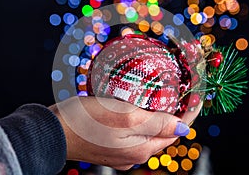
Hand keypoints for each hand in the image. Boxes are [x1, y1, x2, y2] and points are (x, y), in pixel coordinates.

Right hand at [49, 96, 199, 169]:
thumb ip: (156, 124)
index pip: (175, 131)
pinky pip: (133, 133)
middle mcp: (134, 154)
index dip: (187, 114)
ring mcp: (121, 152)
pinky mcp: (110, 146)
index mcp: (141, 148)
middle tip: (178, 94)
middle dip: (174, 115)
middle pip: (163, 134)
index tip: (195, 97)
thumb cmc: (85, 122)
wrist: (52, 132)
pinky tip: (135, 108)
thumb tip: (182, 129)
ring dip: (157, 117)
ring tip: (160, 98)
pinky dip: (140, 121)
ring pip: (148, 133)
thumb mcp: (125, 117)